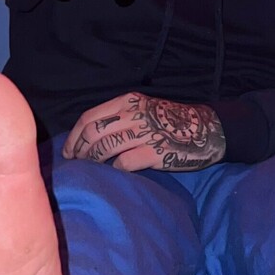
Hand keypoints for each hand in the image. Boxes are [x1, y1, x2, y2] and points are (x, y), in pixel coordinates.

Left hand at [64, 94, 226, 171]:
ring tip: (92, 169)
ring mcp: (146, 133)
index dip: (74, 137)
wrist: (206, 129)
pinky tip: (115, 173)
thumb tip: (87, 136)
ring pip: (104, 149)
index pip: (89, 118)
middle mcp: (134, 114)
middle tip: (77, 163)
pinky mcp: (155, 152)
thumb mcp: (144, 108)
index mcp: (128, 101)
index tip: (69, 151)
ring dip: (93, 162)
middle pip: (93, 134)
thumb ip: (118, 117)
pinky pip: (123, 164)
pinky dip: (114, 170)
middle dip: (79, 151)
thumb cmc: (171, 121)